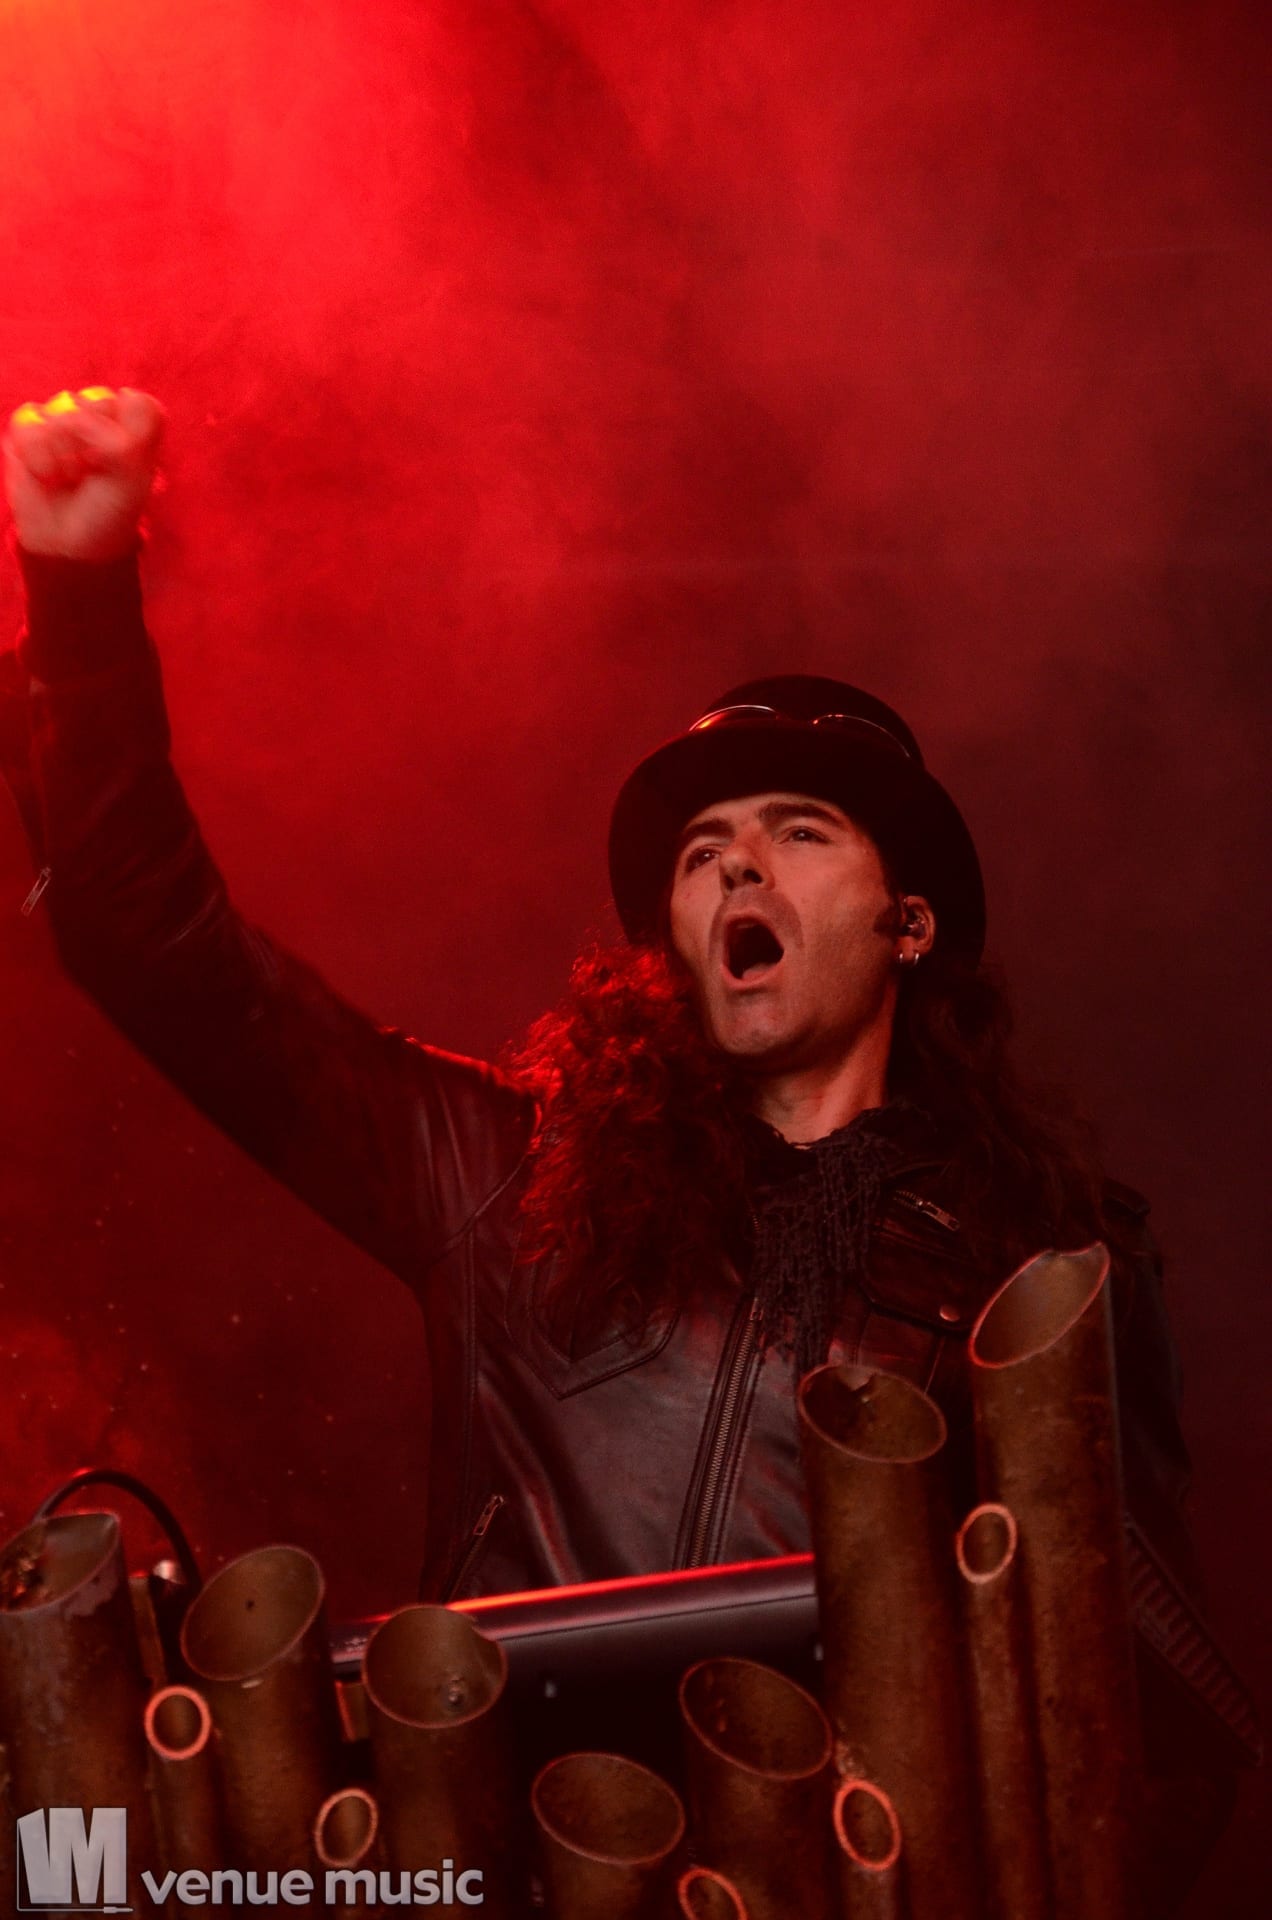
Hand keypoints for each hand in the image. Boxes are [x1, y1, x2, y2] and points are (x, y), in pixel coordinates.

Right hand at [3, 386, 164, 560]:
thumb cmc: (107, 511)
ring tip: (70, 478)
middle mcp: (99, 416)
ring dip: (68, 452)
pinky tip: (47, 475)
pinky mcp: (29, 428)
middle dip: (98, 445)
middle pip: (101, 400)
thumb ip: (122, 439)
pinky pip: (29, 420)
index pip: (136, 403)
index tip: (124, 468)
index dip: (129, 438)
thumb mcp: (133, 480)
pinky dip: (37, 452)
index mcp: (133, 427)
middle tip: (95, 474)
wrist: (67, 542)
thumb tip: (77, 416)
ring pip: (64, 406)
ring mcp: (62, 418)